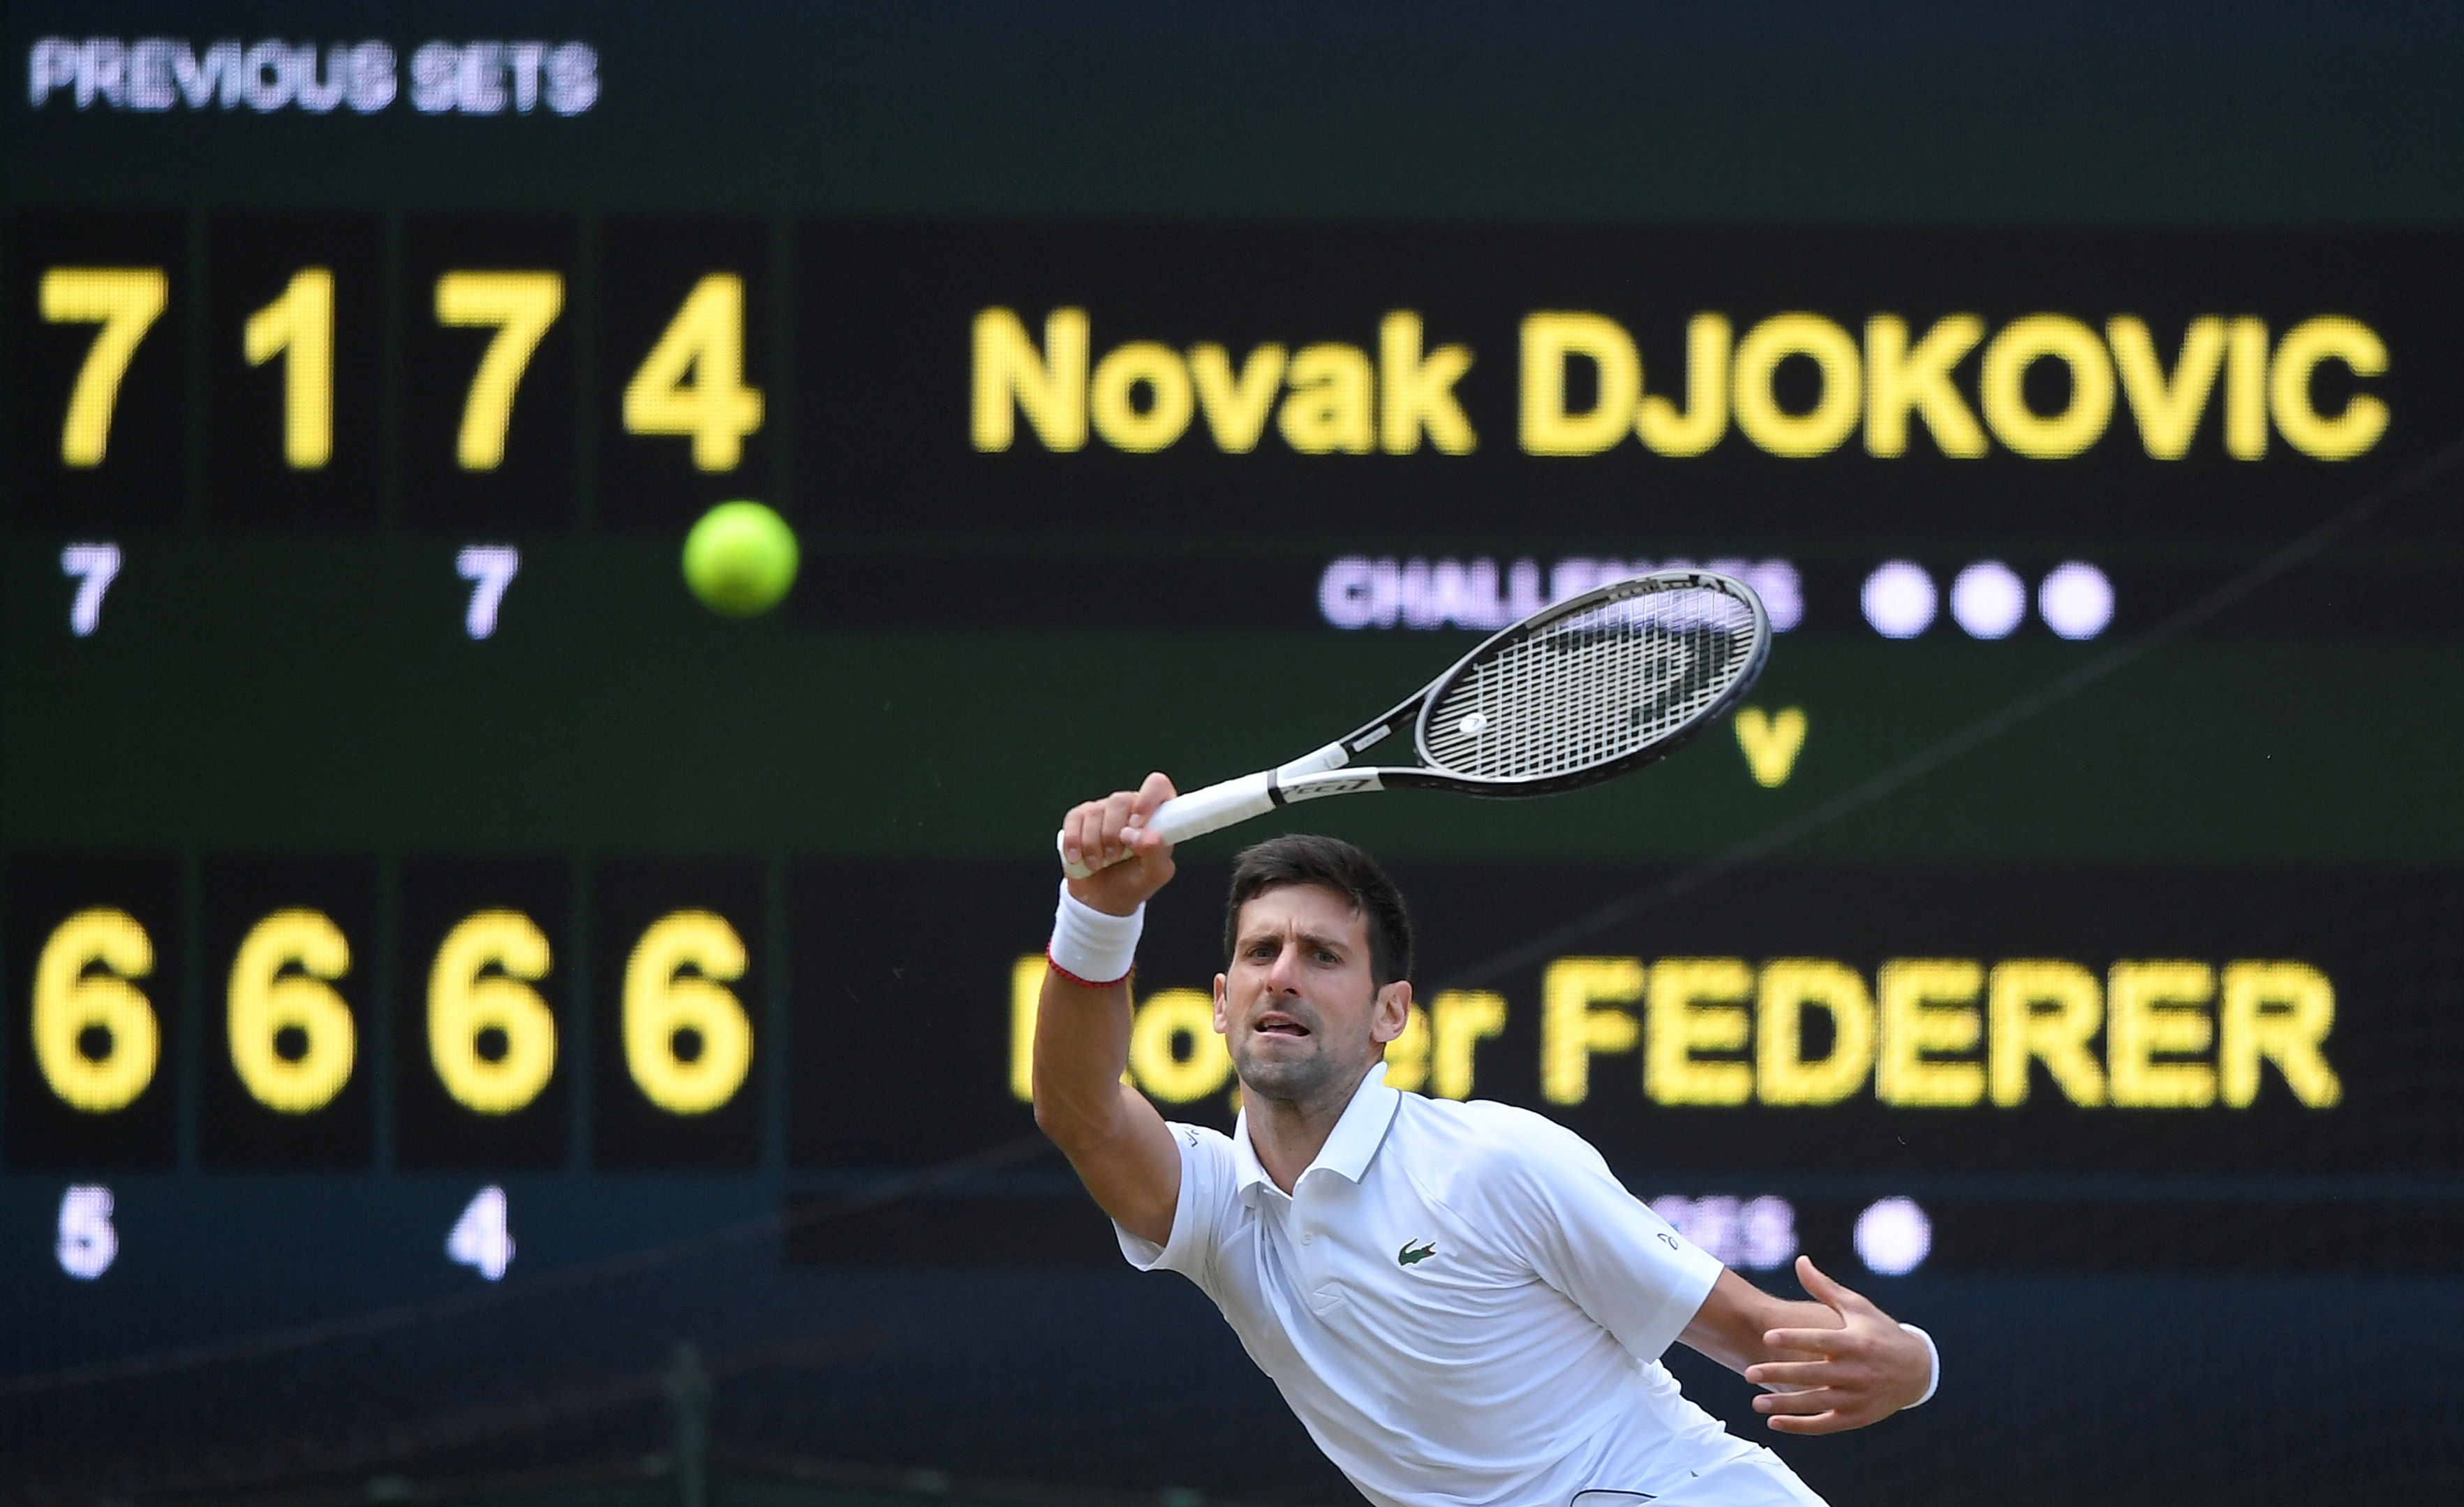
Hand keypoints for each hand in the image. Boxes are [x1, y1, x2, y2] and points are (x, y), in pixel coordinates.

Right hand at [1059, 772, 1177, 916]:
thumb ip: (1156, 853)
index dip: (1148, 799)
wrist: (1102, 899)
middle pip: (1119, 800)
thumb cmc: (1134, 882)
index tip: (1137, 824)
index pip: (1157, 786)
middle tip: (1114, 857)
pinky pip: (1074, 820)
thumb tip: (1143, 835)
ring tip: (1098, 864)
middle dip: (1113, 834)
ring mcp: (1103, 810)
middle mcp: (1130, 807)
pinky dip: (1074, 843)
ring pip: (1094, 812)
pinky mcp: (1079, 818)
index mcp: (1155, 815)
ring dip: (1093, 844)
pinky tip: (1079, 859)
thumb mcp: (1154, 874)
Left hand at [1744, 1256, 1933, 1433]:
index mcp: (1855, 1342)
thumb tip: (1799, 1260)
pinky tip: (1774, 1422)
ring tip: (1755, 1403)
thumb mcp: (1858, 1307)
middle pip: (1813, 1374)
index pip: (1821, 1341)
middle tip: (1749, 1373)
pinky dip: (1800, 1426)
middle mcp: (1857, 1371)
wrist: (1917, 1370)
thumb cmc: (1880, 1332)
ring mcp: (1858, 1398)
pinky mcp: (1857, 1418)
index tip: (1767, 1337)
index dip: (1794, 1339)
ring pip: (1816, 1403)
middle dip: (1780, 1374)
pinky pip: (1826, 1425)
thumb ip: (1825, 1288)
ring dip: (1785, 1404)